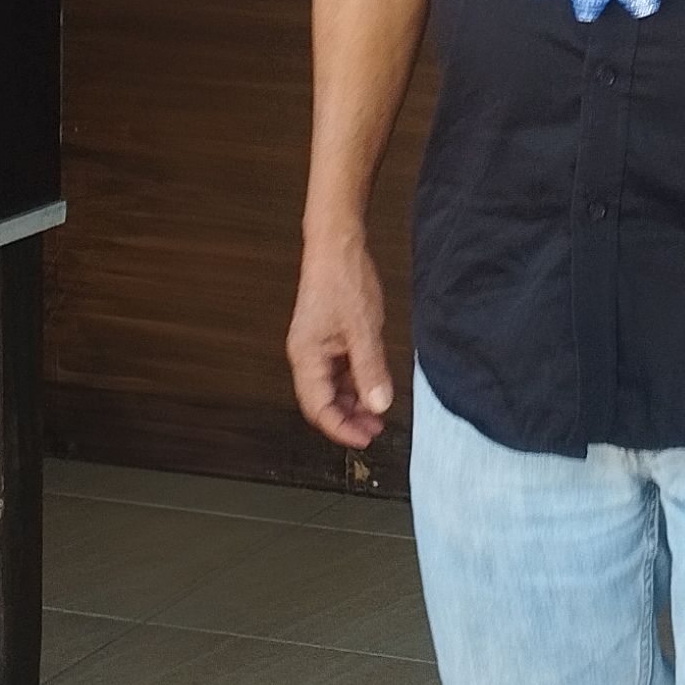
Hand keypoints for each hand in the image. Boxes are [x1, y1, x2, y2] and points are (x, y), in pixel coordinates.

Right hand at [288, 233, 398, 449]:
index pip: (318, 408)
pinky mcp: (328, 339)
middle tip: (375, 430)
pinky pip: (340, 371)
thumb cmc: (343, 279)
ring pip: (332, 389)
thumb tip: (378, 404)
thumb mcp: (364, 328)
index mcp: (306, 356)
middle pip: (322, 402)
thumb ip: (370, 369)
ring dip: (353, 404)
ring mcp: (317, 348)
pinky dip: (356, 384)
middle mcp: (307, 356)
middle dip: (348, 420)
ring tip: (378, 414)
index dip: (341, 429)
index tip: (365, 439)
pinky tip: (373, 388)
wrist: (337, 246)